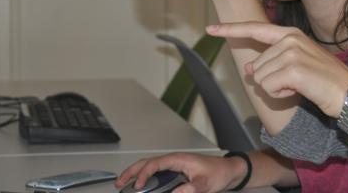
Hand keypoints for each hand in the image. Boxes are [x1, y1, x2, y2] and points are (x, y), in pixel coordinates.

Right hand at [114, 152, 246, 192]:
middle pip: (147, 162)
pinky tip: (140, 187)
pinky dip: (144, 179)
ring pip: (149, 167)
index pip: (155, 163)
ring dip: (135, 174)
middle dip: (131, 171)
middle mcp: (174, 160)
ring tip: (123, 184)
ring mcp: (173, 166)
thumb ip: (191, 189)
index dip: (143, 174)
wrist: (228, 171)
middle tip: (119, 183)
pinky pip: (156, 174)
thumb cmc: (218, 172)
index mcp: (179, 159)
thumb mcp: (206, 183)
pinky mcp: (175, 172)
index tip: (137, 186)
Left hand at [206, 22, 347, 117]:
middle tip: (296, 82)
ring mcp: (291, 52)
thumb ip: (272, 63)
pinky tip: (298, 91)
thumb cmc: (325, 82)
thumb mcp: (297, 66)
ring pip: (260, 78)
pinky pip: (268, 88)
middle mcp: (289, 38)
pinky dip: (280, 95)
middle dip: (270, 80)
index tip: (211, 29)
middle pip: (256, 65)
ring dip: (276, 89)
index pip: (254, 29)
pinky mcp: (293, 69)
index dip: (230, 30)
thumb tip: (250, 69)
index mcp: (291, 34)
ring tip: (299, 86)